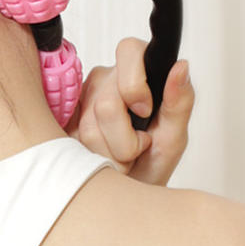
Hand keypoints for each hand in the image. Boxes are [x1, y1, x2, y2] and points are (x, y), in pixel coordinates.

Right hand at [65, 37, 194, 184]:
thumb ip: (180, 101)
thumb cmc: (153, 163)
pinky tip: (98, 155)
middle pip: (107, 104)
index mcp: (137, 72)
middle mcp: (106, 79)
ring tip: (120, 157)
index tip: (145, 111)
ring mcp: (80, 98)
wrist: (126, 195)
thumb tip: (181, 66)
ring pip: (90, 128)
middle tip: (137, 148)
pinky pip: (71, 139)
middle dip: (125, 140)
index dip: (134, 84)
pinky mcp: (63, 119)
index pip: (129, 50)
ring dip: (110, 154)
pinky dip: (90, 157)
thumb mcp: (174, 136)